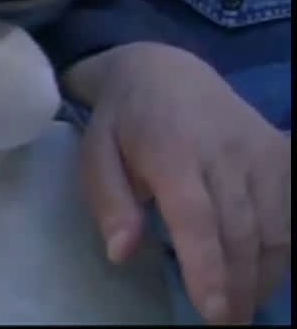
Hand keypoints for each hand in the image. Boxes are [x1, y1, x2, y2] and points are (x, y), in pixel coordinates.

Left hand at [67, 43, 290, 323]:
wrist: (164, 70)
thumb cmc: (122, 121)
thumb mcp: (95, 153)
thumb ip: (108, 202)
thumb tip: (120, 253)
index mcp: (171, 149)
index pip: (197, 215)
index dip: (207, 265)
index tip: (212, 309)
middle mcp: (224, 150)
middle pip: (241, 230)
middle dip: (236, 284)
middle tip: (225, 322)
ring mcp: (259, 150)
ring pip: (274, 225)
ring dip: (262, 274)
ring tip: (241, 307)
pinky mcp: (281, 152)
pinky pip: (291, 210)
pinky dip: (283, 248)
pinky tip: (262, 273)